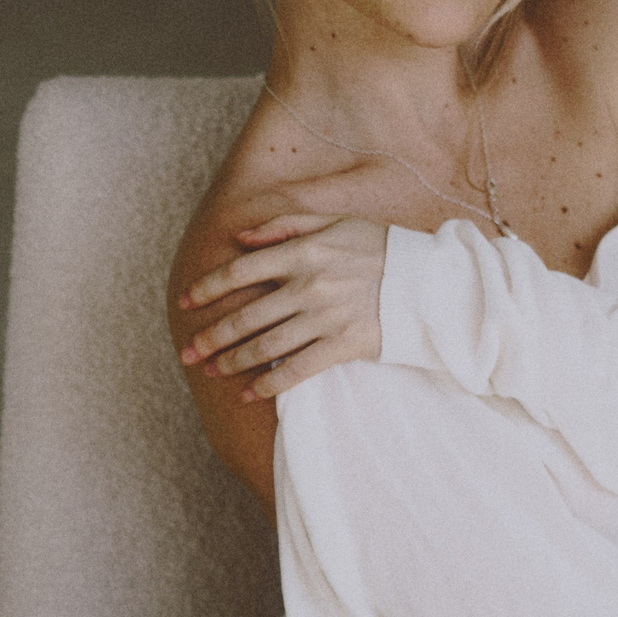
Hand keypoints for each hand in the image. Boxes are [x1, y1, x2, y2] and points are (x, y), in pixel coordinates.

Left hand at [178, 211, 387, 400]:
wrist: (432, 280)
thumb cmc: (382, 248)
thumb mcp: (336, 222)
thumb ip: (285, 227)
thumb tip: (240, 237)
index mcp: (304, 251)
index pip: (240, 270)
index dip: (207, 287)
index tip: (185, 302)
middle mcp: (309, 285)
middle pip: (246, 315)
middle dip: (211, 336)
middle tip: (188, 352)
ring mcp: (326, 318)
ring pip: (265, 345)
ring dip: (233, 361)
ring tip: (212, 371)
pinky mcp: (344, 345)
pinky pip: (297, 370)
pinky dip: (269, 384)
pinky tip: (248, 394)